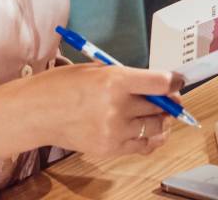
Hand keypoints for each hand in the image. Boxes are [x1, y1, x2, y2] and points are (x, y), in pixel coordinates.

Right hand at [24, 63, 184, 157]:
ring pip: (154, 127)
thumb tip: (157, 84)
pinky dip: (150, 138)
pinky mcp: (109, 148)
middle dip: (169, 101)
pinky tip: (151, 131)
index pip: (160, 83)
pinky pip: (142, 146)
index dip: (175, 82)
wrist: (37, 112)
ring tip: (159, 113)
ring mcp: (113, 131)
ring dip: (160, 120)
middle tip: (170, 97)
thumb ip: (128, 77)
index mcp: (114, 80)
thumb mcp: (98, 69)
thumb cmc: (64, 85)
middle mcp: (117, 107)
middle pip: (161, 107)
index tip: (179, 80)